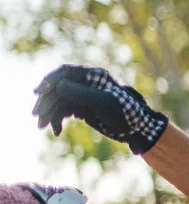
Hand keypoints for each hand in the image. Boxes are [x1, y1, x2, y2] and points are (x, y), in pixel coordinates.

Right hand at [32, 65, 168, 154]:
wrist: (136, 128)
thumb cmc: (125, 112)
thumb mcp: (103, 102)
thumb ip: (81, 93)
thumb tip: (57, 86)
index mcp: (93, 76)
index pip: (65, 72)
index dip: (50, 81)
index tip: (39, 92)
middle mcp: (86, 83)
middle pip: (58, 89)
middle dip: (47, 102)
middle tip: (38, 117)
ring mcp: (82, 96)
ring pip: (58, 102)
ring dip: (49, 114)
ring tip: (42, 128)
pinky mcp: (81, 108)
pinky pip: (63, 112)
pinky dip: (57, 121)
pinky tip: (56, 132)